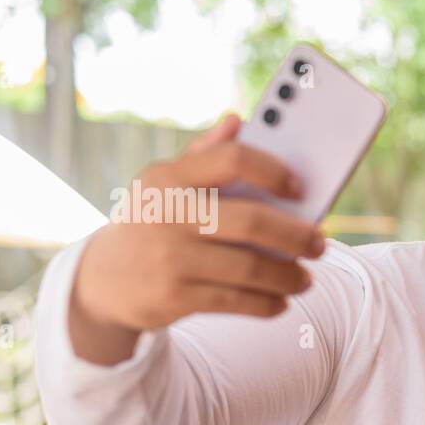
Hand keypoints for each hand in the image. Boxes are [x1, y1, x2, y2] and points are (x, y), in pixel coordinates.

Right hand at [69, 114, 325, 364]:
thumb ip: (204, 155)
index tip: (300, 189)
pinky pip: (238, 301)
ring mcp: (170, 257)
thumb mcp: (165, 185)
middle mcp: (168, 213)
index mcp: (169, 177)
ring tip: (305, 278)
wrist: (104, 280)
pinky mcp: (175, 296)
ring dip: (289, 276)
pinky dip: (268, 303)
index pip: (232, 159)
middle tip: (320, 245)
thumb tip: (238, 121)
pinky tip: (281, 301)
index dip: (274, 171)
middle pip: (252, 222)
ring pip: (251, 268)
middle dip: (297, 236)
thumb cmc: (153, 221)